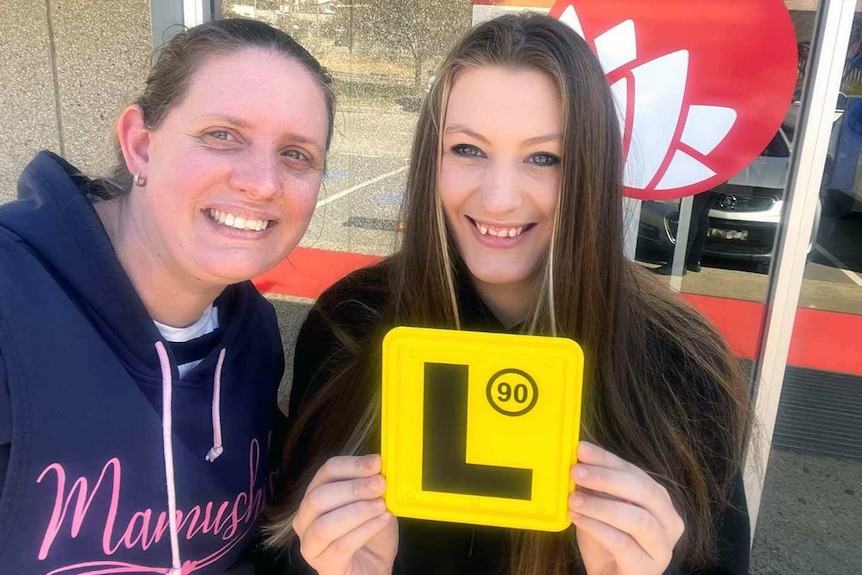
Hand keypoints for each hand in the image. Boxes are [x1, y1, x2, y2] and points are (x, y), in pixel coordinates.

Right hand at [293, 454, 397, 574]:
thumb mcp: (375, 503)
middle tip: (380, 484)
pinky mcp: (324, 567)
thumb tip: (377, 464)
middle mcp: (305, 520)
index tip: (376, 463)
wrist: (375, 568)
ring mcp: (310, 546)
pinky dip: (364, 530)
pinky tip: (382, 521)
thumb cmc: (371, 534)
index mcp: (315, 497)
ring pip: (324, 525)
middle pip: (318, 497)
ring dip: (357, 511)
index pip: (325, 473)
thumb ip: (373, 486)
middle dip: (352, 488)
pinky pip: (340, 546)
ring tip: (381, 506)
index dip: (351, 465)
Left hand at [568, 442, 684, 574]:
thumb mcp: (599, 508)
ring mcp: (661, 549)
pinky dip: (597, 527)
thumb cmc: (606, 543)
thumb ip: (596, 487)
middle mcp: (669, 523)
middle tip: (576, 472)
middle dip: (608, 478)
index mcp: (660, 502)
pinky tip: (577, 518)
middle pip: (645, 492)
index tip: (582, 449)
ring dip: (601, 505)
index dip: (608, 459)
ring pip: (638, 519)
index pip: (636, 473)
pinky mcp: (646, 569)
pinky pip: (623, 544)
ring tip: (574, 499)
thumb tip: (580, 458)